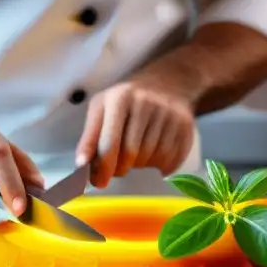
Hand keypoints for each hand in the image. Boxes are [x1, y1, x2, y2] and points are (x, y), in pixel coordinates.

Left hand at [74, 80, 195, 189]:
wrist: (166, 84)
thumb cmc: (126, 101)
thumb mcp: (101, 109)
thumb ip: (89, 138)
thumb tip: (81, 166)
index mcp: (120, 98)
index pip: (110, 143)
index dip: (103, 168)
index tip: (99, 182)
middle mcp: (146, 103)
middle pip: (132, 154)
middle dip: (121, 168)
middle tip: (118, 167)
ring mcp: (169, 114)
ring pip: (151, 159)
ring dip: (140, 166)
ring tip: (137, 155)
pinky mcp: (185, 126)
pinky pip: (170, 160)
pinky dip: (159, 166)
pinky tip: (153, 155)